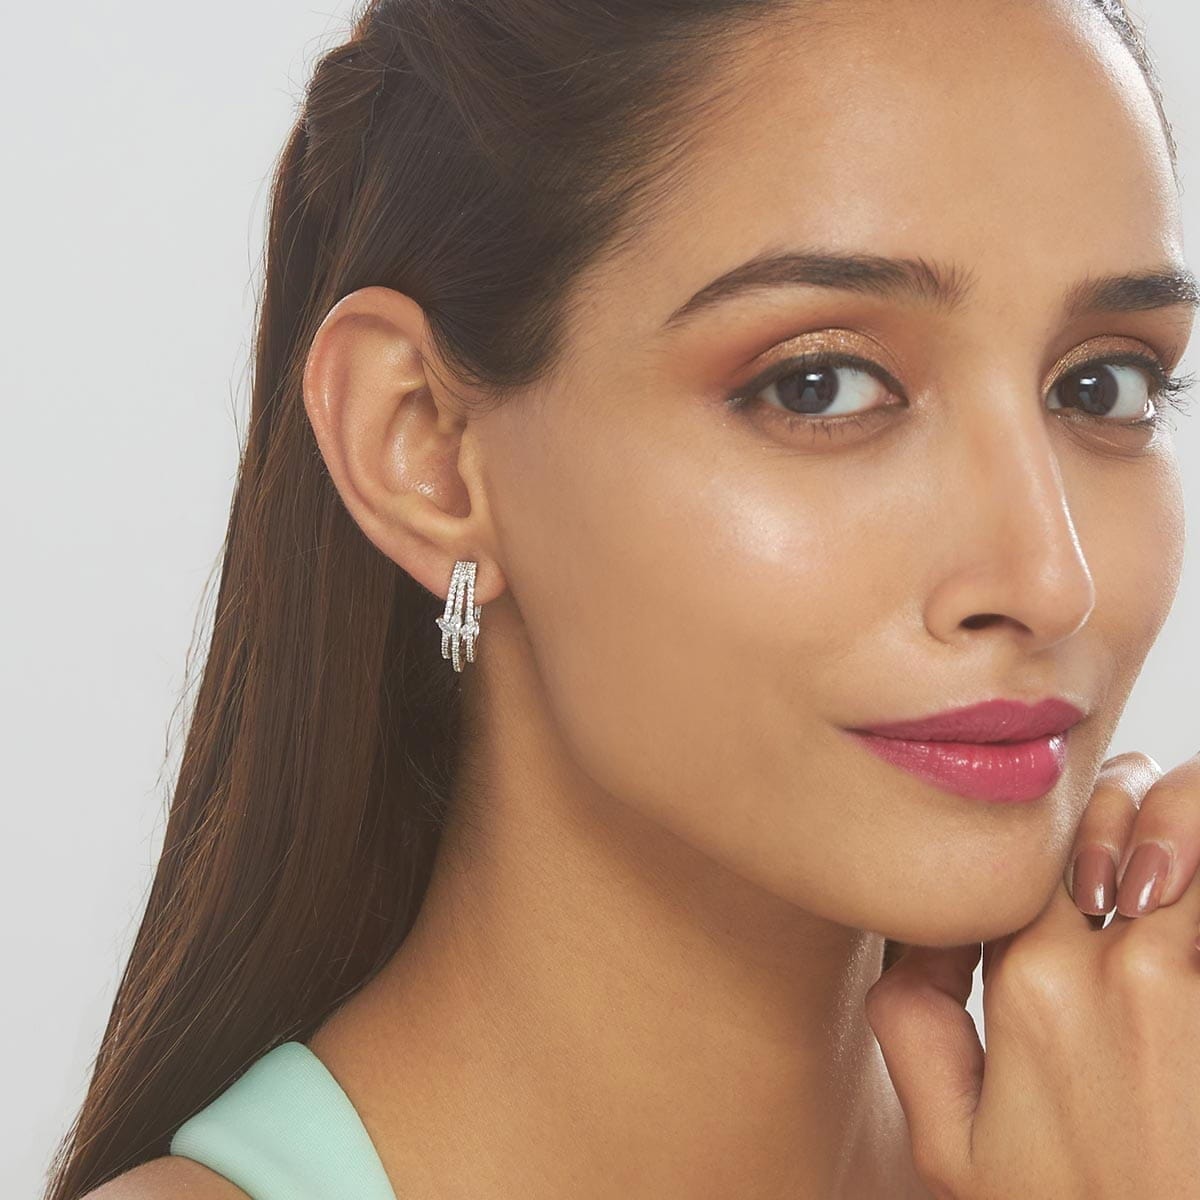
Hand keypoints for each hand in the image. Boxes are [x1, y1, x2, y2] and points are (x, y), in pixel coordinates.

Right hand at [864, 749, 1199, 1198]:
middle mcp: (1104, 965)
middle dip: (1128, 799)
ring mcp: (1186, 977)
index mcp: (1024, 985)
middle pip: (1117, 808)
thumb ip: (910, 1030)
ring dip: (1184, 814)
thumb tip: (919, 941)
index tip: (1078, 861)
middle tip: (1141, 844)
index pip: (1027, 847)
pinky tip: (1195, 883)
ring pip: (1187, 818)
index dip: (1052, 829)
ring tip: (1181, 860)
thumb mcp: (955, 1152)